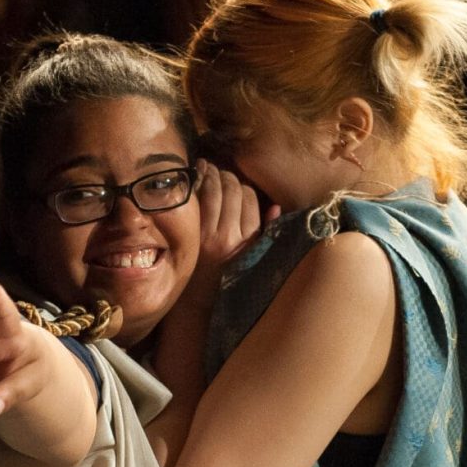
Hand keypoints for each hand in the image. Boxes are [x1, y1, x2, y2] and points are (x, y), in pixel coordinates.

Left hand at [192, 161, 272, 292]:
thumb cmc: (227, 278)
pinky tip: (198, 174)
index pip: (251, 199)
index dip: (245, 186)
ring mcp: (208, 234)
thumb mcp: (253, 259)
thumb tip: (276, 207)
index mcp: (249, 241)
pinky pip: (197, 199)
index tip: (240, 182)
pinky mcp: (190, 233)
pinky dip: (198, 182)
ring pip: (214, 191)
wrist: (198, 301)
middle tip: (224, 171)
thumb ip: (265, 233)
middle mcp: (230, 236)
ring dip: (213, 174)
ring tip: (210, 166)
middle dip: (229, 176)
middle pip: (233, 191)